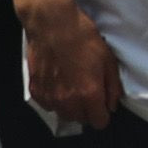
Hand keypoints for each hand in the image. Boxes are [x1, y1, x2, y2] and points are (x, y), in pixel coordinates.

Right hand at [17, 0, 122, 128]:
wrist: (52, 25)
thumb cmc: (84, 39)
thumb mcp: (108, 59)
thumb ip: (112, 87)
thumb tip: (112, 106)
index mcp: (88, 94)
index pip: (99, 122)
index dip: (104, 114)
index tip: (104, 104)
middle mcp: (67, 101)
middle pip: (80, 120)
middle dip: (88, 111)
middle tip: (89, 91)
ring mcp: (49, 97)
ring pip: (63, 114)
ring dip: (71, 107)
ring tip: (74, 87)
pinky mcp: (35, 91)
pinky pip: (48, 105)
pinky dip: (54, 100)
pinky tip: (59, 84)